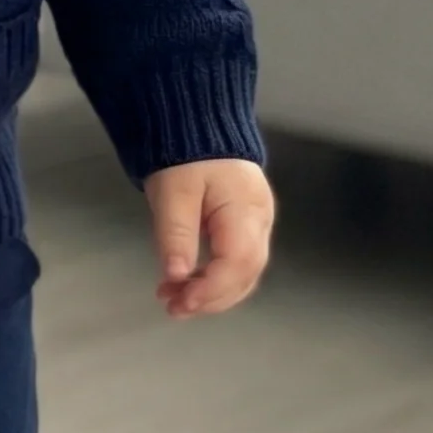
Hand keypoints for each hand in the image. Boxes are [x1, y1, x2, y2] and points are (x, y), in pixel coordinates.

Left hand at [143, 157, 273, 320]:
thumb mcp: (174, 193)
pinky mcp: (246, 226)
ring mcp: (257, 224)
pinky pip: (237, 262)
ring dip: (211, 292)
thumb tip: (176, 276)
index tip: (181, 303)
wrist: (199, 125)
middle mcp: (260, 221)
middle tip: (173, 307)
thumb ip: (176, 235)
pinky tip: (187, 283)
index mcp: (246, 210)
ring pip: (243, 273)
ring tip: (173, 299)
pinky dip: (214, 279)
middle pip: (245, 274)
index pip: (237, 263)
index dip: (211, 290)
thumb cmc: (187, 154)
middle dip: (210, 298)